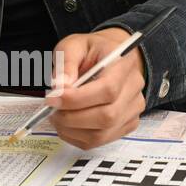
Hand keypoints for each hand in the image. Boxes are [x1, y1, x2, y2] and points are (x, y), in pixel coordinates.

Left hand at [46, 29, 146, 149]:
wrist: (110, 57)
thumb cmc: (90, 51)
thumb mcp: (73, 45)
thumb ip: (65, 63)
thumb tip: (59, 87)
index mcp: (123, 64)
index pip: (107, 89)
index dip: (78, 99)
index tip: (52, 98)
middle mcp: (134, 89)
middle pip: (107, 116)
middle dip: (72, 117)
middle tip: (50, 108)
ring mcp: (133, 110)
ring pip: (103, 133)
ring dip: (72, 129)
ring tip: (56, 116)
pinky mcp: (126, 124)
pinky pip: (100, 140)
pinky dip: (77, 137)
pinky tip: (65, 124)